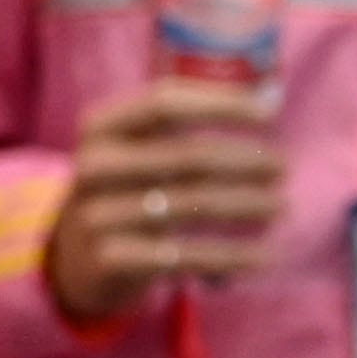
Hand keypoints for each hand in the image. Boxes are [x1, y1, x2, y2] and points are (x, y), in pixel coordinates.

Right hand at [44, 81, 286, 325]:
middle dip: (246, 161)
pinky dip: (231, 255)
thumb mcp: (142, 147)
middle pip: (189, 157)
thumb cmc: (130, 186)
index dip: (222, 103)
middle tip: (282, 168)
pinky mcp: (110, 261)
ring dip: (248, 206)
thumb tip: (272, 96)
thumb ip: (196, 118)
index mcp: (101, 127)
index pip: (166, 103)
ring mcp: (97, 216)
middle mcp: (93, 167)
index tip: (271, 113)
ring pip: (193, 206)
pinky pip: (185, 255)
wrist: (74, 259)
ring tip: (281, 207)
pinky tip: (264, 255)